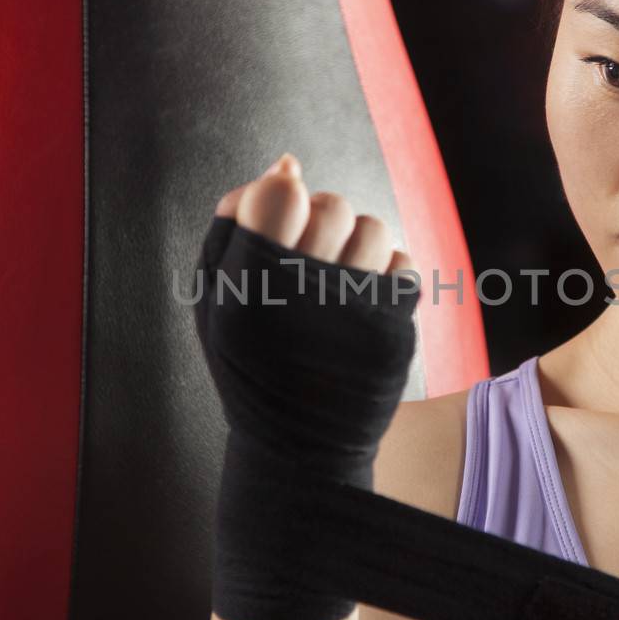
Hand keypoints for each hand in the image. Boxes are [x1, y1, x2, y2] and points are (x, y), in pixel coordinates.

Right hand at [196, 152, 420, 619]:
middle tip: (309, 260)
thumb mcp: (215, 303)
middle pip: (330, 206)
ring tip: (338, 283)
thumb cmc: (252, 368)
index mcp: (248, 285)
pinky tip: (363, 305)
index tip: (279, 217)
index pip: (279, 193)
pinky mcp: (395, 331)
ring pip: (373, 230)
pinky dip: (385, 276)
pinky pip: (403, 264)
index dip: (280, 195)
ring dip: (356, 246)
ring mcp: (354, 312)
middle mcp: (303, 294)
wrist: (297, 454)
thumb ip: (233, 227)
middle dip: (320, 223)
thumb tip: (285, 166)